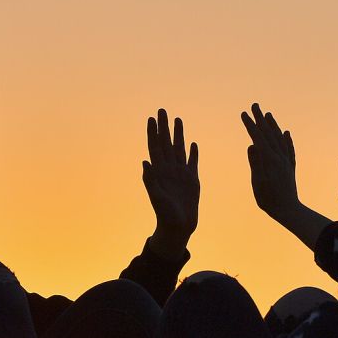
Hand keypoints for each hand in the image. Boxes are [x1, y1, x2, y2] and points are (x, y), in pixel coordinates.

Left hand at [143, 109, 199, 259]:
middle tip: (162, 110)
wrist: (178, 227)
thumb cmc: (165, 214)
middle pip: (166, 143)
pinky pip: (192, 162)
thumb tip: (144, 162)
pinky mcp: (192, 180)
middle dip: (164, 127)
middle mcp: (169, 169)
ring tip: (178, 119)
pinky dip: (192, 153)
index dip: (152, 133)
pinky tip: (192, 143)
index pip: (154, 147)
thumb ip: (150, 180)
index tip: (151, 118)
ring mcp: (180, 174)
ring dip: (178, 134)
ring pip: (179, 148)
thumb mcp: (156, 197)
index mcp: (159, 172)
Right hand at [241, 103, 303, 224]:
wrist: (288, 210)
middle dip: (260, 119)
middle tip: (254, 105)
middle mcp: (279, 157)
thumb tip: (252, 145)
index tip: (243, 113)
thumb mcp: (258, 182)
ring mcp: (286, 161)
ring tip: (268, 114)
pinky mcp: (290, 167)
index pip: (258, 137)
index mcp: (269, 159)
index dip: (250, 125)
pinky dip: (287, 139)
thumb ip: (255, 163)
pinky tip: (286, 133)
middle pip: (269, 133)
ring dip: (273, 125)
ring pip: (279, 138)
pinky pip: (289, 149)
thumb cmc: (269, 199)